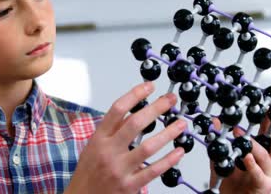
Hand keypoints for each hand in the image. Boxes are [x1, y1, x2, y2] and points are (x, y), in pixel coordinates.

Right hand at [65, 82, 186, 193]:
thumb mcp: (93, 147)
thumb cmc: (89, 173)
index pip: (117, 110)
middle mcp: (108, 151)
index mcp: (99, 139)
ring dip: (168, 133)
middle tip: (170, 100)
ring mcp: (119, 169)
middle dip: (155, 108)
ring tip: (181, 124)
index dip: (134, 95)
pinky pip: (153, 170)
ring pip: (148, 147)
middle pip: (134, 123)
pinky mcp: (129, 185)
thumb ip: (111, 131)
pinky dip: (169, 160)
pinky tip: (179, 151)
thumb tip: (130, 111)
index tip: (149, 87)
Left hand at [210, 106, 270, 193]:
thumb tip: (214, 120)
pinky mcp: (263, 186)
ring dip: (252, 144)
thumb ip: (220, 140)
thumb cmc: (229, 182)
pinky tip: (245, 156)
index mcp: (263, 155)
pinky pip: (257, 173)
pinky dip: (251, 164)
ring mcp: (268, 175)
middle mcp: (270, 164)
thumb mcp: (223, 156)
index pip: (270, 133)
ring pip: (264, 156)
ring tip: (239, 132)